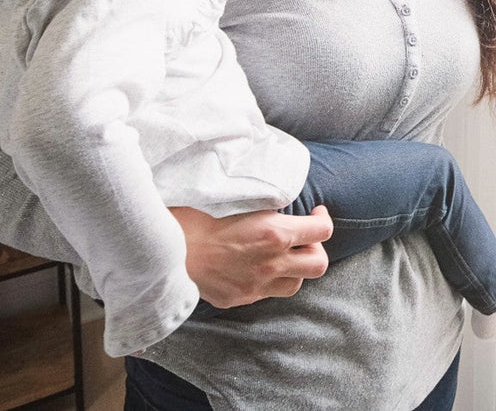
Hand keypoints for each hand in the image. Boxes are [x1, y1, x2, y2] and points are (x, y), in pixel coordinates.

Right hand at [170, 204, 331, 307]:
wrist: (166, 248)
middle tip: (303, 237)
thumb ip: (270, 210)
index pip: (323, 230)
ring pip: (296, 285)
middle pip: (319, 264)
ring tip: (283, 255)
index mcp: (275, 234)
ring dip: (295, 269)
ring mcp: (255, 286)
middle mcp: (271, 263)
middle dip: (316, 249)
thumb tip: (284, 206)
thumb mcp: (242, 202)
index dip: (323, 219)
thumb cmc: (200, 215)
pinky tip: (257, 266)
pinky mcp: (239, 299)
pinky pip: (266, 294)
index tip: (315, 213)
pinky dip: (269, 281)